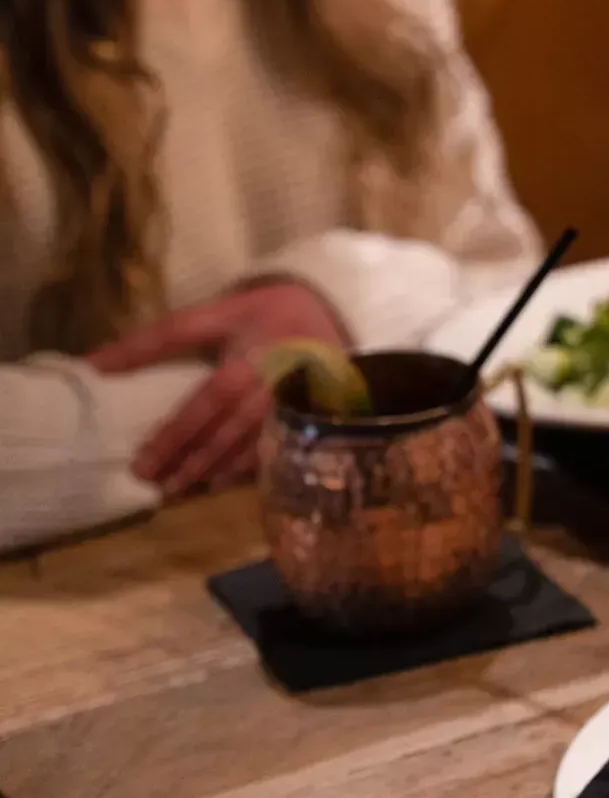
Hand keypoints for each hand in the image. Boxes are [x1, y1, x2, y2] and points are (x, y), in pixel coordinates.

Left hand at [88, 283, 348, 497]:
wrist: (325, 310)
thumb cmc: (260, 313)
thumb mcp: (212, 314)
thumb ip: (157, 339)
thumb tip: (94, 365)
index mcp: (250, 357)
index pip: (206, 403)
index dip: (173, 434)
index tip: (140, 460)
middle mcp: (275, 385)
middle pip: (227, 430)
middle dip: (190, 458)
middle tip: (153, 482)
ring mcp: (296, 404)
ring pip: (253, 444)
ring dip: (215, 468)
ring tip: (179, 487)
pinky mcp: (309, 416)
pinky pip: (278, 448)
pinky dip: (246, 468)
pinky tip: (219, 482)